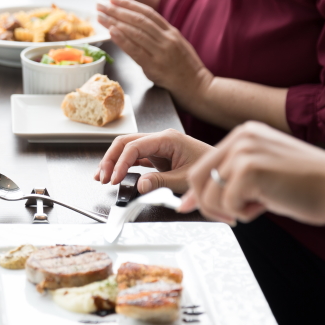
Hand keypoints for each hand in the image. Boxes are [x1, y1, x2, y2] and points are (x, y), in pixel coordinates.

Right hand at [96, 129, 214, 194]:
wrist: (222, 171)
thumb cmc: (209, 171)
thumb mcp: (184, 179)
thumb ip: (160, 181)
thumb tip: (139, 185)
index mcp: (167, 139)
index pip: (134, 146)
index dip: (120, 163)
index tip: (114, 179)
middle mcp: (160, 138)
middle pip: (125, 142)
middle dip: (111, 159)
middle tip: (103, 177)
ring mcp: (158, 146)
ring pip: (127, 148)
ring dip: (114, 161)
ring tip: (102, 176)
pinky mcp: (158, 155)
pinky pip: (135, 157)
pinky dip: (123, 165)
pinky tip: (115, 174)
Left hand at [97, 0, 212, 99]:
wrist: (198, 86)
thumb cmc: (184, 67)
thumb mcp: (175, 45)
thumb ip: (159, 35)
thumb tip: (137, 27)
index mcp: (171, 32)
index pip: (147, 12)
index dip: (129, 4)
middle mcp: (167, 38)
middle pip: (139, 19)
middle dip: (117, 10)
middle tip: (100, 4)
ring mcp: (161, 52)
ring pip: (136, 31)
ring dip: (115, 22)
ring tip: (100, 16)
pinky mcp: (155, 66)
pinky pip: (136, 50)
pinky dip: (123, 40)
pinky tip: (111, 32)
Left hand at [182, 122, 324, 226]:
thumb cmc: (308, 185)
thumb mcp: (261, 174)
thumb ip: (227, 180)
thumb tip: (187, 202)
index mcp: (244, 134)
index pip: (203, 165)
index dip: (199, 192)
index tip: (197, 207)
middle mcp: (241, 137)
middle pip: (197, 179)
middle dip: (208, 204)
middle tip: (231, 216)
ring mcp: (244, 151)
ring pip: (210, 194)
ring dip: (231, 210)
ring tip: (259, 204)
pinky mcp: (249, 169)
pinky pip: (228, 204)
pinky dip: (244, 213)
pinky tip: (268, 204)